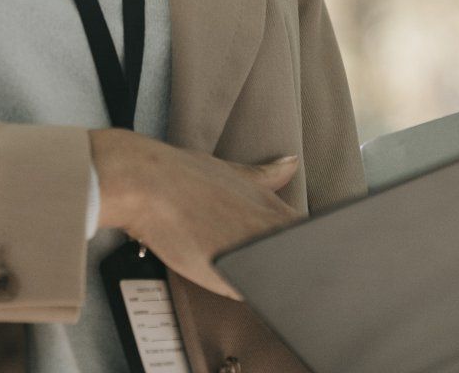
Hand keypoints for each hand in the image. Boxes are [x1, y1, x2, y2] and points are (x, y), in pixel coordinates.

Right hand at [88, 128, 301, 299]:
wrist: (145, 185)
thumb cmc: (183, 178)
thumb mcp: (230, 173)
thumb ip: (265, 176)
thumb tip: (291, 163)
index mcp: (277, 209)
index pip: (312, 240)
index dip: (305, 249)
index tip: (291, 251)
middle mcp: (273, 232)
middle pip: (303, 264)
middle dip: (292, 269)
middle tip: (268, 265)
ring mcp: (255, 257)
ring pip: (279, 283)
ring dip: (270, 283)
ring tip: (242, 272)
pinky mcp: (232, 281)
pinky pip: (252, 297)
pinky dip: (248, 295)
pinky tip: (231, 284)